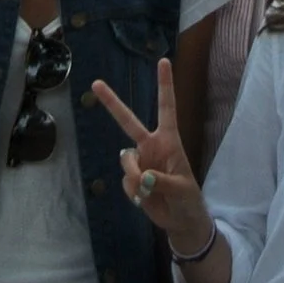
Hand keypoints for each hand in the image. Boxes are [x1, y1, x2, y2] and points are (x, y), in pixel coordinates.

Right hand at [91, 56, 210, 257]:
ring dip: (133, 176)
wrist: (180, 222)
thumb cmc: (188, 199)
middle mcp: (151, 145)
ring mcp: (140, 162)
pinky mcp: (132, 179)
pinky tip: (144, 199)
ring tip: (147, 190)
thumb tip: (143, 176)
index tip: (163, 60)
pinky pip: (125, 181)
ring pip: (126, 160)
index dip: (165, 85)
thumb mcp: (181, 189)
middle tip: (95, 83)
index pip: (167, 107)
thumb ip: (162, 181)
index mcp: (169, 140)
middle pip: (128, 121)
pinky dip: (133, 192)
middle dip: (112, 102)